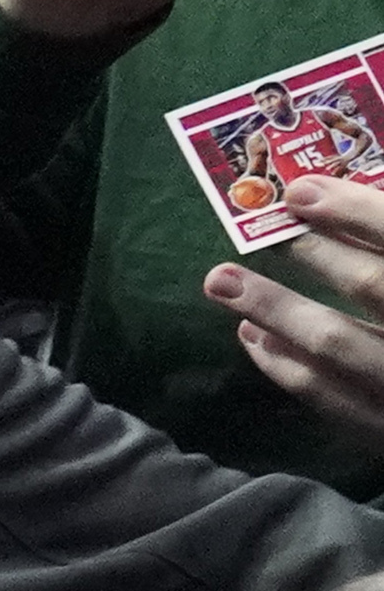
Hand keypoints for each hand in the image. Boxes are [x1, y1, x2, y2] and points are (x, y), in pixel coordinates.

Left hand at [217, 176, 383, 440]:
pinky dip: (286, 367)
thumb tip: (360, 202)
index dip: (359, 212)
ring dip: (275, 311)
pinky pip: (332, 400)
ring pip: (339, 346)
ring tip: (222, 280)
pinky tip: (254, 339)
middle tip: (263, 226)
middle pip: (376, 287)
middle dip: (315, 254)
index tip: (303, 190)